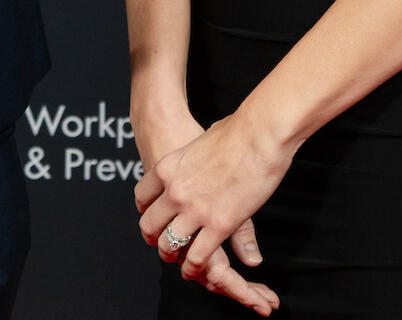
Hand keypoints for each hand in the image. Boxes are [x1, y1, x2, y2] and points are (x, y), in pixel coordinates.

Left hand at [135, 111, 288, 312]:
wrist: (258, 134)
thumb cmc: (236, 131)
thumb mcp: (203, 142)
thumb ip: (196, 155)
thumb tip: (204, 147)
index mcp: (168, 168)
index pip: (143, 196)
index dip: (146, 211)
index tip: (154, 218)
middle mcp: (175, 192)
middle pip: (150, 225)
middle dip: (154, 238)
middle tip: (162, 245)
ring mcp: (194, 210)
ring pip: (170, 244)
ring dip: (173, 255)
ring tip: (178, 262)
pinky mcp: (219, 225)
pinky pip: (197, 255)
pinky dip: (194, 267)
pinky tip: (195, 270)